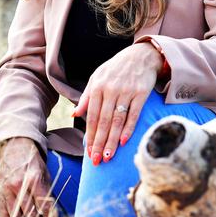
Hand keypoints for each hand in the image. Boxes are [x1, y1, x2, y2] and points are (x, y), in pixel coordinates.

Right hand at [0, 137, 54, 216]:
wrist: (14, 146)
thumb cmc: (31, 159)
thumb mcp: (43, 171)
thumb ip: (46, 189)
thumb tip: (50, 208)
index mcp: (34, 179)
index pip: (43, 205)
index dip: (48, 214)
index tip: (49, 216)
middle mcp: (19, 185)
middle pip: (30, 213)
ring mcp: (7, 189)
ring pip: (16, 215)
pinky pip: (3, 213)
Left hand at [72, 42, 162, 164]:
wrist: (141, 55)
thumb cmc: (116, 68)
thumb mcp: (97, 77)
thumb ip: (87, 96)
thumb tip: (74, 114)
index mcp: (98, 86)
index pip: (92, 116)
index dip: (90, 135)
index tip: (88, 152)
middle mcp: (111, 89)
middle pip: (104, 121)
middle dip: (99, 143)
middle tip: (97, 161)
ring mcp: (127, 91)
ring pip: (118, 121)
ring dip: (112, 141)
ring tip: (108, 157)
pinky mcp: (141, 93)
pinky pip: (134, 114)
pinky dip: (128, 129)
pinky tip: (123, 141)